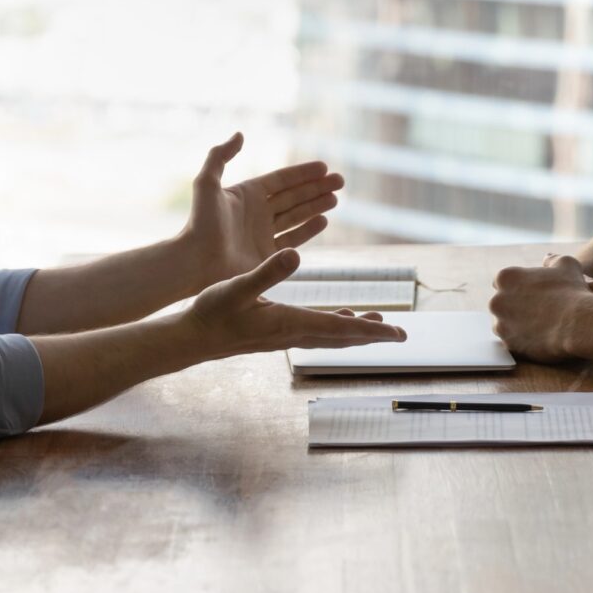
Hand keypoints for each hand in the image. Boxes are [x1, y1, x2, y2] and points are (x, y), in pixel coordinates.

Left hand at [178, 132, 342, 289]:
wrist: (195, 261)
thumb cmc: (200, 223)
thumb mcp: (206, 183)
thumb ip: (220, 155)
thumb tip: (240, 134)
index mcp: (247, 194)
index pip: (282, 180)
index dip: (303, 173)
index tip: (324, 167)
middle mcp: (257, 213)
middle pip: (293, 196)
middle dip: (317, 188)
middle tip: (340, 181)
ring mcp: (263, 234)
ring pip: (297, 216)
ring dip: (317, 206)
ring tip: (335, 198)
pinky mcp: (266, 256)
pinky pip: (293, 239)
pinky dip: (309, 229)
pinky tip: (324, 221)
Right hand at [182, 248, 405, 359]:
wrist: (192, 339)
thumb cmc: (212, 313)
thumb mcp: (239, 286)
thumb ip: (268, 271)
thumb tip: (296, 253)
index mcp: (290, 323)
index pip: (341, 328)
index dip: (372, 330)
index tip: (398, 334)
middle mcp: (293, 333)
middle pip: (342, 337)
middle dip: (371, 334)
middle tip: (400, 334)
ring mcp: (285, 336)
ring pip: (330, 336)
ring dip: (354, 330)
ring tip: (375, 323)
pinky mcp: (276, 333)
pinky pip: (315, 332)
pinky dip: (332, 326)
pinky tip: (334, 318)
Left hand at [489, 254, 592, 362]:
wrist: (578, 323)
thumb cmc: (572, 291)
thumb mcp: (566, 265)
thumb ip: (553, 260)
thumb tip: (547, 258)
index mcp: (505, 277)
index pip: (502, 281)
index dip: (517, 287)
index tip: (530, 293)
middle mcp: (496, 300)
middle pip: (501, 303)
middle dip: (513, 307)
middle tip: (535, 311)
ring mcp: (500, 324)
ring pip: (504, 324)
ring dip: (516, 325)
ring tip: (538, 326)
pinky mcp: (508, 344)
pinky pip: (512, 342)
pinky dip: (522, 341)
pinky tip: (539, 339)